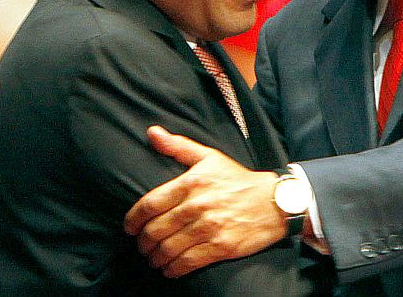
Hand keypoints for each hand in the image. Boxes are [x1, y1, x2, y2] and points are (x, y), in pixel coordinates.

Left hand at [124, 126, 285, 276]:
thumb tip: (151, 132)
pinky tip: (169, 269)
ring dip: (155, 257)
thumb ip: (177, 146)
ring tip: (152, 259)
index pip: (151, 203)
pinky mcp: (221, 246)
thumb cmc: (237, 179)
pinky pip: (188, 262)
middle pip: (157, 229)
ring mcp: (209, 227)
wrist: (274, 202)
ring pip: (170, 248)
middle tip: (141, 246)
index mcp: (191, 182)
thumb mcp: (208, 157)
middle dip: (143, 242)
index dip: (134, 219)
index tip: (128, 227)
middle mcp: (197, 205)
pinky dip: (174, 269)